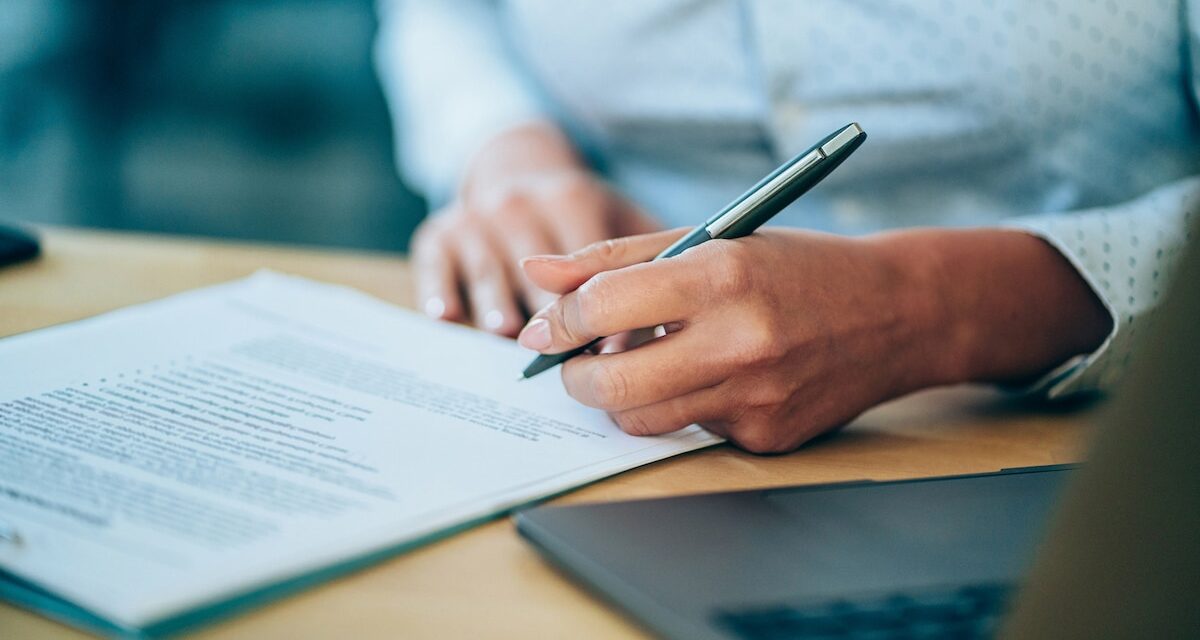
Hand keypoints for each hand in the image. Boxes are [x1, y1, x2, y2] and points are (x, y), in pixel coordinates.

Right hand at [410, 122, 656, 335]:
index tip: (613, 347)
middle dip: (550, 314)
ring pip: (487, 266)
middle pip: (534, 269)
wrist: (516, 169)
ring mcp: (476, 216)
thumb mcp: (622, 222)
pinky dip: (439, 287)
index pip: (586, 260)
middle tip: (563, 355)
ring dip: (495, 299)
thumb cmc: (581, 215)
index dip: (600, 307)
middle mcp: (520, 203)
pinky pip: (436, 262)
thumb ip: (642, 269)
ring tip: (504, 330)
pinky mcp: (439, 231)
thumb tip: (657, 335)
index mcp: (571, 199)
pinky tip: (447, 315)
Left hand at [516, 227, 1110, 452]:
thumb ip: (616, 258)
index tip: (550, 324)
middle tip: (574, 364)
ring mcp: (756, 398)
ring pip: (644, 422)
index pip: (602, 308)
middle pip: (611, 386)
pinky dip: (687, 407)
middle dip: (574, 378)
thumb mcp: (711, 239)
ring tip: (641, 365)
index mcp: (720, 277)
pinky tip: (716, 378)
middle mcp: (739, 342)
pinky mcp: (769, 437)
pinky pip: (695, 432)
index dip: (560, 319)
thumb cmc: (795, 267)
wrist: (896, 313)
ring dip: (623, 400)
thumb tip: (537, 275)